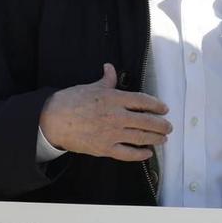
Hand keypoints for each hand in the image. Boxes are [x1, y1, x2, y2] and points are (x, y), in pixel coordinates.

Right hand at [39, 64, 170, 161]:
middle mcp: (116, 116)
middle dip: (161, 125)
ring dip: (155, 138)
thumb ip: (106, 80)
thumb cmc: (71, 101)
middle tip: (168, 126)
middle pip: (146, 121)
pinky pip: (127, 153)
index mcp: (114, 98)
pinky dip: (140, 154)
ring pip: (140, 137)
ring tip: (163, 139)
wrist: (53, 120)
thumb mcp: (91, 87)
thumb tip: (110, 68)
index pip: (142, 101)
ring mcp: (112, 133)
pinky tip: (147, 153)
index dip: (156, 105)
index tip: (164, 109)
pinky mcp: (105, 148)